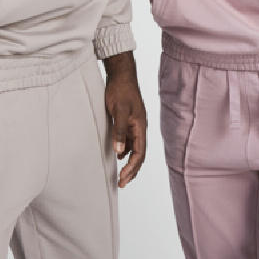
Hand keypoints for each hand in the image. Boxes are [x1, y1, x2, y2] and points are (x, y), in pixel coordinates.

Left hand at [102, 51, 146, 186]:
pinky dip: (124, 151)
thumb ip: (119, 130)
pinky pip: (129, 141)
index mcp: (140, 127)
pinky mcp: (127, 121)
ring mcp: (134, 125)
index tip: (123, 179)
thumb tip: (119, 151)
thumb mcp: (119, 111)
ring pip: (134, 149)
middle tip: (121, 184)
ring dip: (128, 163)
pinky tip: (117, 154)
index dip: (132, 168)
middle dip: (131, 171)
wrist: (121, 75)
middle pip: (139, 155)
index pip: (139, 154)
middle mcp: (139, 128)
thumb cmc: (121, 90)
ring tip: (120, 175)